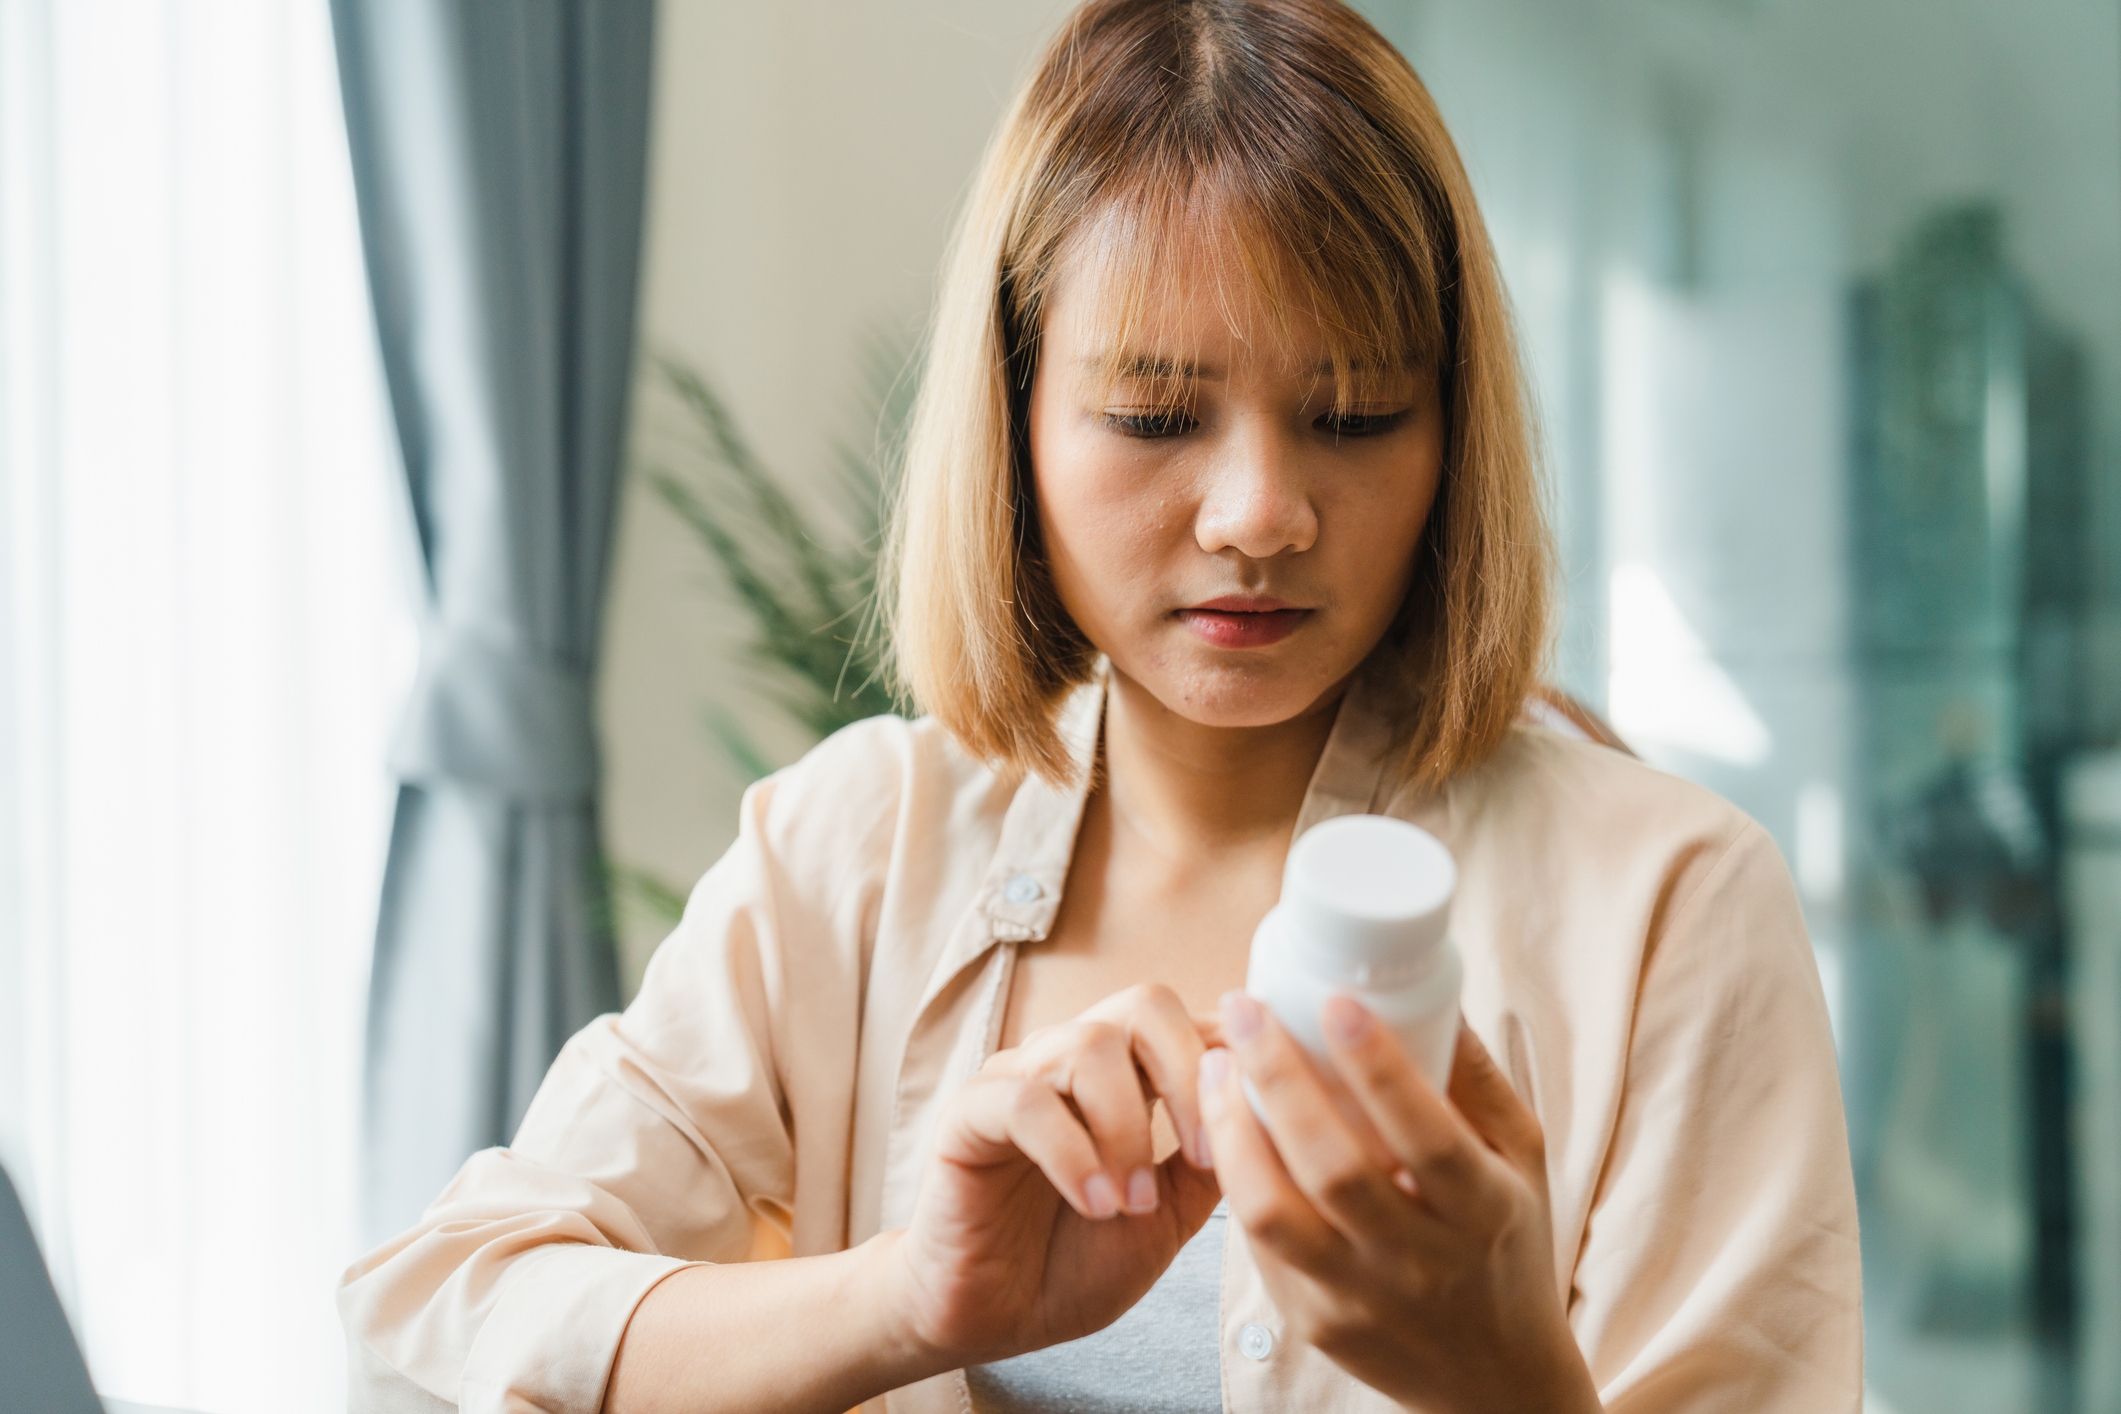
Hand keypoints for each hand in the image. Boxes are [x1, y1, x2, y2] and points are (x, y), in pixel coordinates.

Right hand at [884, 984, 1224, 1365]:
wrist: (990, 1319)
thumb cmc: (1073, 1263)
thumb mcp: (1168, 1216)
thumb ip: (1210, 1160)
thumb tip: (1269, 1109)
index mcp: (1124, 1076)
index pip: (1188, 1022)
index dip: (1231, 1059)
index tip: (1261, 1123)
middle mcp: (1069, 1061)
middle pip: (1143, 1004)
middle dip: (1188, 1073)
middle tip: (1203, 1155)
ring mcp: (1016, 1079)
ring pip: (1088, 1046)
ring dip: (1128, 1128)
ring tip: (1135, 1203)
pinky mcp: (967, 1114)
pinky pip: (1025, 1100)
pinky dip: (1073, 1153)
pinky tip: (1094, 1204)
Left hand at [1198, 993, 1601, 1413]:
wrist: (1497, 1380)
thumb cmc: (1506, 1242)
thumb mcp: (1520, 1158)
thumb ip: (1477, 1077)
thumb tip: (1432, 984)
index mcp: (1483, 1212)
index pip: (1428, 1136)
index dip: (1378, 1068)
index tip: (1335, 1001)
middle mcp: (1422, 1263)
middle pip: (1334, 1168)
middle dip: (1280, 1077)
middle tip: (1245, 1007)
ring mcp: (1360, 1299)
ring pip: (1273, 1213)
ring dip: (1234, 1129)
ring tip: (1218, 1065)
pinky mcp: (1314, 1322)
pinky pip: (1260, 1244)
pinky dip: (1236, 1177)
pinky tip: (1226, 1123)